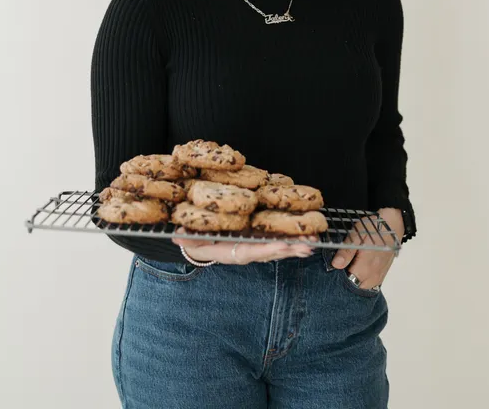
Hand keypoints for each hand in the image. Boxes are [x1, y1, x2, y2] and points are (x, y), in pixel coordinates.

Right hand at [172, 227, 316, 264]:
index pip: (253, 251)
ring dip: (295, 247)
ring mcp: (255, 249)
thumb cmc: (196, 241)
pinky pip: (276, 243)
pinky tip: (305, 239)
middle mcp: (248, 253)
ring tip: (312, 243)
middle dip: (290, 250)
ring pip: (277, 249)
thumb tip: (176, 234)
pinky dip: (291, 241)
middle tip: (308, 245)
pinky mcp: (258, 242)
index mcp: (234, 252)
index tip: (284, 247)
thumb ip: (187, 238)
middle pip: (272, 252)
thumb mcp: (190, 241)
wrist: (200, 246)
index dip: (269, 249)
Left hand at [330, 208, 403, 289]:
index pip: (349, 281)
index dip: (339, 277)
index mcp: (366, 265)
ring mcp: (379, 276)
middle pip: (356, 287)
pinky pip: (370, 285)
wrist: (392, 225)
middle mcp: (374, 274)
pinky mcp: (382, 275)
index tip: (335, 269)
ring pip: (363, 287)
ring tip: (349, 267)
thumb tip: (336, 265)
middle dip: (346, 281)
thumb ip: (346, 251)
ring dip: (355, 281)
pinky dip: (363, 281)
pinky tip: (358, 270)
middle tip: (341, 267)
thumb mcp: (356, 235)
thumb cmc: (373, 228)